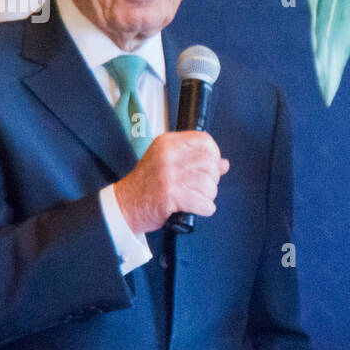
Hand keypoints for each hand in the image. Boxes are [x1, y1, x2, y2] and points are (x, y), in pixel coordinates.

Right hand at [112, 131, 229, 234]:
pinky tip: (196, 208)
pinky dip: (205, 209)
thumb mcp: (168, 163)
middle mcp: (169, 155)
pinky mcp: (171, 195)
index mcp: (168, 143)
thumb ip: (195, 159)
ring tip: (195, 198)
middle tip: (201, 188)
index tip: (212, 166)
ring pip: (209, 185)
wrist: (125, 205)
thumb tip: (224, 163)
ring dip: (207, 196)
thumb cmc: (146, 185)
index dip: (214, 154)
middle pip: (210, 164)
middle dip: (212, 180)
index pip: (204, 140)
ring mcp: (169, 174)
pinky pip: (204, 203)